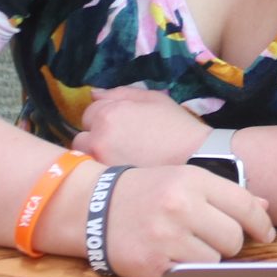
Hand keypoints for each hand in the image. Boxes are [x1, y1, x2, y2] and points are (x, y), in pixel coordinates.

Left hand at [77, 85, 213, 167]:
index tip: (119, 126)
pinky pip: (96, 177)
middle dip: (95, 139)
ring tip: (118, 160)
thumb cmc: (176, 126)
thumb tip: (94, 93)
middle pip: (81, 138)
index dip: (103, 118)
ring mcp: (101, 164)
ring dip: (97, 157)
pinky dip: (104, 174)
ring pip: (86, 159)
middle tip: (117, 144)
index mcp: (108, 115)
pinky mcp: (109, 184)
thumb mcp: (153, 99)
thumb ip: (121, 93)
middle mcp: (98, 139)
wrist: (196, 159)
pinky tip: (120, 173)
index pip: (89, 114)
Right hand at [103, 164, 275, 276]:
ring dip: (208, 258)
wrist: (94, 207)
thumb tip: (265, 208)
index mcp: (191, 180)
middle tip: (214, 238)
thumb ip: (224, 192)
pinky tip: (175, 258)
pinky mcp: (153, 266)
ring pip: (215, 261)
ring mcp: (166, 238)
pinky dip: (189, 272)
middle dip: (230, 242)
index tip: (266, 235)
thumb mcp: (183, 178)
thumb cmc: (146, 191)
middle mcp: (180, 207)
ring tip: (189, 246)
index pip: (244, 205)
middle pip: (233, 238)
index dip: (262, 224)